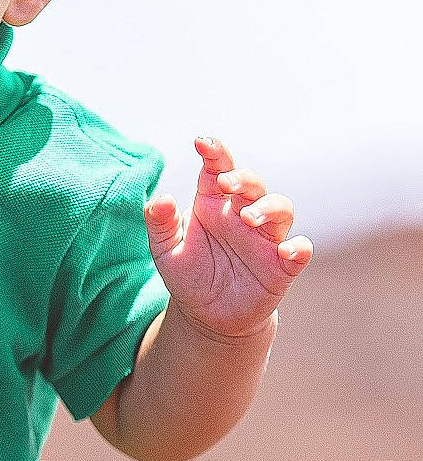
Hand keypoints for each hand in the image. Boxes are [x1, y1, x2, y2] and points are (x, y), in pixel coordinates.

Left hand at [143, 136, 312, 339]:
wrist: (206, 316)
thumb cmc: (188, 274)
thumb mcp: (165, 250)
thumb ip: (160, 223)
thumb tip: (160, 199)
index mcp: (213, 205)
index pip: (217, 169)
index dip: (214, 153)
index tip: (202, 143)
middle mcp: (242, 215)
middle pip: (253, 184)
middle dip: (242, 178)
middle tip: (225, 184)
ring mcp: (265, 239)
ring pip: (281, 208)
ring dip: (268, 207)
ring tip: (248, 218)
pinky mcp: (281, 266)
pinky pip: (299, 250)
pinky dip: (299, 247)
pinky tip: (287, 251)